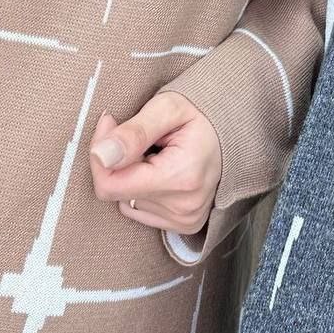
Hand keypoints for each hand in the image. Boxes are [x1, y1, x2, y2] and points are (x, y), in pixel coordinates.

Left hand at [89, 92, 221, 235]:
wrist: (234, 130)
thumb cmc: (200, 114)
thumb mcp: (167, 108)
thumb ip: (133, 133)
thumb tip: (100, 155)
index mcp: (180, 177)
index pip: (110, 186)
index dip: (100, 154)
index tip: (110, 125)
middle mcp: (184, 207)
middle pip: (118, 192)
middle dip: (118, 161)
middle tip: (138, 135)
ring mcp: (185, 219)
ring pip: (126, 201)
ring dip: (131, 175)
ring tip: (157, 153)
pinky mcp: (184, 224)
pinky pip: (139, 210)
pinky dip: (142, 189)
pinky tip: (161, 171)